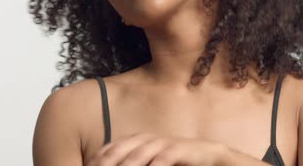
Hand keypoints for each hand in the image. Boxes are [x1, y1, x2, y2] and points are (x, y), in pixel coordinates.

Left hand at [86, 132, 225, 165]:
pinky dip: (156, 164)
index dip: (98, 160)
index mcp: (134, 141)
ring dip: (129, 164)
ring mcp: (161, 143)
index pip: (109, 149)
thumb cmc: (170, 160)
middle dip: (108, 162)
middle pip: (120, 149)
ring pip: (139, 153)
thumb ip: (129, 162)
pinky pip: (164, 157)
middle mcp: (145, 139)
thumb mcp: (147, 161)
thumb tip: (104, 165)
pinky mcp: (178, 149)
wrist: (205, 155)